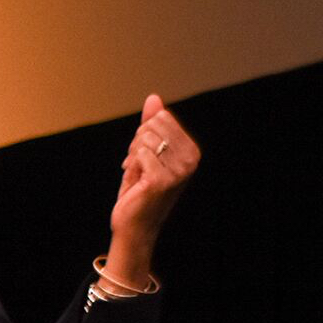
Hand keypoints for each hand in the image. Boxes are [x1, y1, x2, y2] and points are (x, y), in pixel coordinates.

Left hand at [103, 94, 198, 287]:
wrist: (135, 224)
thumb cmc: (140, 188)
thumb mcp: (147, 152)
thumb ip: (151, 124)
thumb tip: (153, 98)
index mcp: (192, 150)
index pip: (161, 117)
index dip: (144, 134)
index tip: (145, 155)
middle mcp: (191, 160)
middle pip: (152, 126)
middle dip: (138, 143)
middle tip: (139, 165)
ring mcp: (178, 171)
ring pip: (144, 139)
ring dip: (133, 156)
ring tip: (138, 174)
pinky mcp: (162, 180)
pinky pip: (139, 154)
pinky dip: (130, 166)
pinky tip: (135, 182)